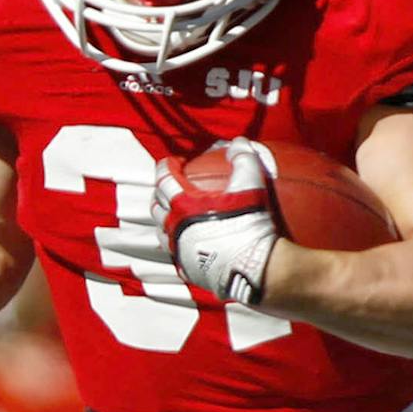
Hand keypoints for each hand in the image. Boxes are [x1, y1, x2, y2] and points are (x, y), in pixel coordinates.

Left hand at [152, 138, 279, 304]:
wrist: (255, 266)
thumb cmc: (250, 225)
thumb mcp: (251, 184)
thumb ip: (243, 159)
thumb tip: (238, 142)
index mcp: (183, 205)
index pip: (165, 179)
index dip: (166, 166)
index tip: (172, 161)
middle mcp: (175, 228)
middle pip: (157, 206)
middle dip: (160, 193)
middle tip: (170, 186)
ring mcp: (179, 250)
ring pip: (161, 232)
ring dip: (164, 219)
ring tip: (173, 213)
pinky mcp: (187, 270)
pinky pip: (176, 254)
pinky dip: (178, 244)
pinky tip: (186, 242)